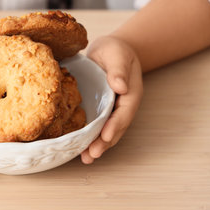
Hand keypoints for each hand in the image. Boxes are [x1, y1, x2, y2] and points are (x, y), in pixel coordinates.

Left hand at [81, 36, 142, 163]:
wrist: (110, 50)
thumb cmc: (116, 50)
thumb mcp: (117, 55)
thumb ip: (118, 70)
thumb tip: (120, 86)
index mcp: (130, 94)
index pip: (124, 113)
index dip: (115, 125)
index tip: (106, 136)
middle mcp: (122, 105)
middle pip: (115, 127)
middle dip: (104, 142)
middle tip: (92, 154)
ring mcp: (111, 109)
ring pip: (105, 130)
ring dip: (97, 145)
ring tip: (86, 158)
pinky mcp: (99, 109)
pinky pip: (96, 125)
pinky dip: (89, 137)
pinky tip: (79, 148)